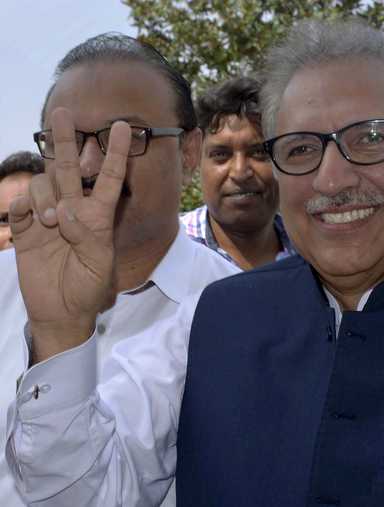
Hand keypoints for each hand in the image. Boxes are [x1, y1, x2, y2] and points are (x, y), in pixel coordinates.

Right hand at [9, 108, 130, 361]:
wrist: (60, 310)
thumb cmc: (88, 288)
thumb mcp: (98, 263)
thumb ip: (87, 234)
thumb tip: (65, 209)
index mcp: (99, 217)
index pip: (108, 178)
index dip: (115, 153)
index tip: (124, 126)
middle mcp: (74, 209)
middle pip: (69, 168)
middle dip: (67, 141)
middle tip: (63, 113)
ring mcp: (48, 216)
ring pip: (43, 183)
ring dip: (45, 195)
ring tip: (52, 222)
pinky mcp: (26, 227)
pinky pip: (22, 203)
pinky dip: (26, 206)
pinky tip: (32, 222)